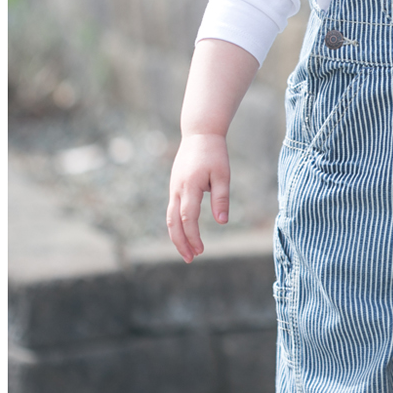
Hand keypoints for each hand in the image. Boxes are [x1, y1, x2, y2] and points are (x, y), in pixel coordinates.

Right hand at [167, 132, 230, 262]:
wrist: (200, 134)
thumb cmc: (214, 154)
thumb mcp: (223, 175)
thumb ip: (221, 198)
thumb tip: (222, 222)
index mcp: (189, 186)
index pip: (187, 218)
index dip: (192, 236)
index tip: (201, 250)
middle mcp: (177, 189)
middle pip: (172, 222)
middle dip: (180, 242)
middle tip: (191, 259)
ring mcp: (173, 188)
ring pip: (169, 217)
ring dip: (177, 236)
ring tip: (187, 251)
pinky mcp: (175, 186)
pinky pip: (172, 210)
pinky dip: (176, 225)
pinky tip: (186, 233)